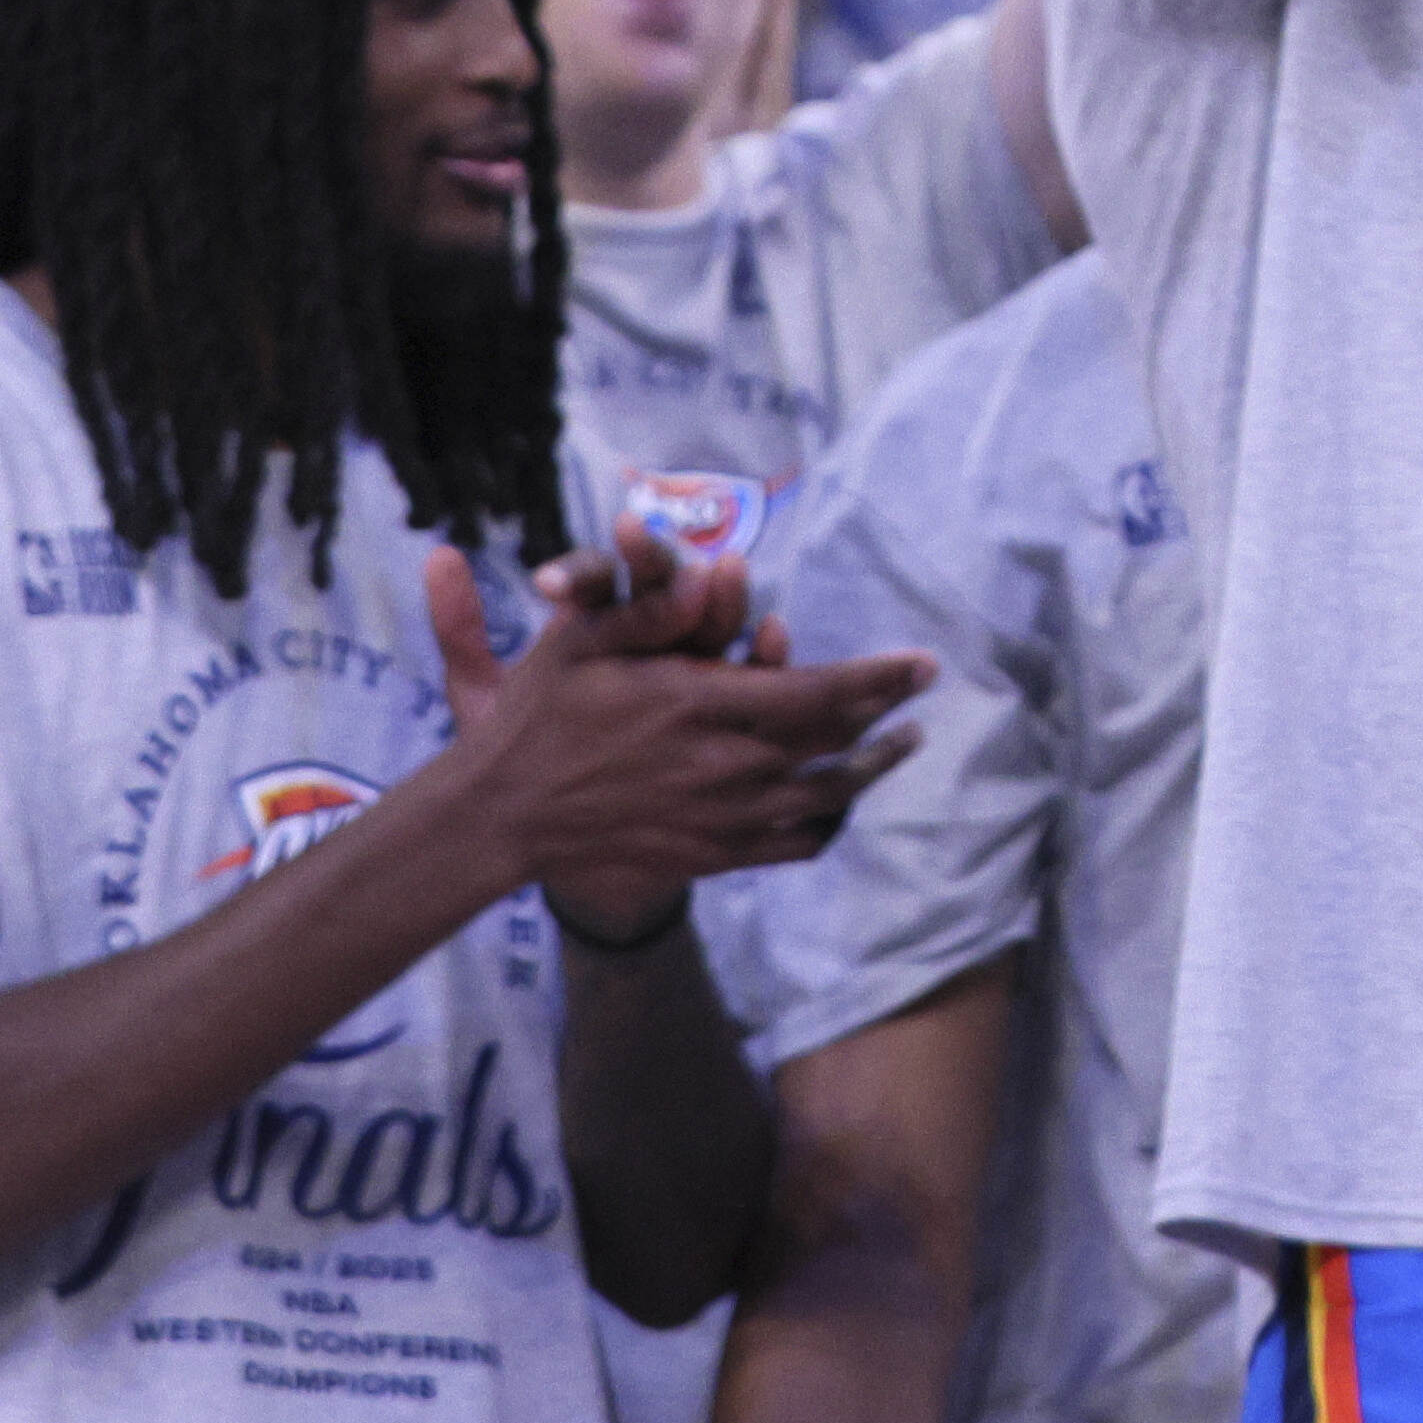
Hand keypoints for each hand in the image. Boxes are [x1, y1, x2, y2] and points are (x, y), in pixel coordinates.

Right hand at [424, 535, 928, 952]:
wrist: (501, 817)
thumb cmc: (538, 718)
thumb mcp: (581, 643)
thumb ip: (649, 607)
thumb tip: (707, 567)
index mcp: (697, 705)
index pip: (817, 690)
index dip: (879, 677)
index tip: (922, 662)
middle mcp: (719, 765)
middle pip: (833, 742)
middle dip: (888, 715)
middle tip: (920, 693)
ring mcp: (717, 818)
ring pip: (822, 796)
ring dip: (870, 768)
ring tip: (902, 744)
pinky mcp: (707, 855)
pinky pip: (789, 844)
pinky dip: (825, 821)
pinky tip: (839, 803)